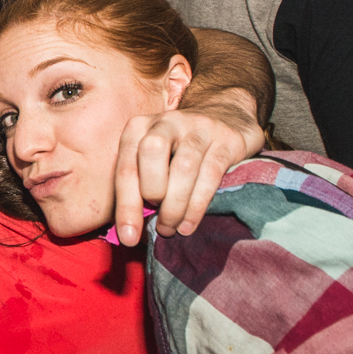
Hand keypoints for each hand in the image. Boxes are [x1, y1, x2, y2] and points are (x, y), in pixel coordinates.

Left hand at [112, 100, 262, 245]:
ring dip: (175, 205)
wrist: (226, 116)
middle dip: (151, 191)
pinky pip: (210, 174)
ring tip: (171, 228)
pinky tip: (189, 225)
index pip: (126, 165)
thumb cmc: (178, 149)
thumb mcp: (152, 158)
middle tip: (156, 218)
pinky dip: (197, 205)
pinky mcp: (226, 140)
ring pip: (184, 166)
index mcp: (139, 128)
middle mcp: (167, 122)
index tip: (128, 237)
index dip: (125, 204)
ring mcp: (199, 128)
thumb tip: (127, 230)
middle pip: (151, 152)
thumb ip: (137, 184)